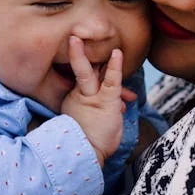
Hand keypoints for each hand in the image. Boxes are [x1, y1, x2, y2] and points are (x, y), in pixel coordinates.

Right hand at [61, 36, 135, 166]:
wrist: (86, 156)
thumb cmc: (92, 143)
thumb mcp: (94, 123)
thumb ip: (107, 109)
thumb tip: (123, 104)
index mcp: (75, 99)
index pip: (81, 77)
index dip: (82, 63)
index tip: (78, 49)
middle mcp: (79, 95)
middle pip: (78, 70)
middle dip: (73, 53)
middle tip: (71, 37)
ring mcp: (91, 97)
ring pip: (86, 72)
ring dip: (82, 55)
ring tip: (76, 38)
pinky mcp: (105, 102)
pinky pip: (111, 81)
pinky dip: (115, 67)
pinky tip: (117, 53)